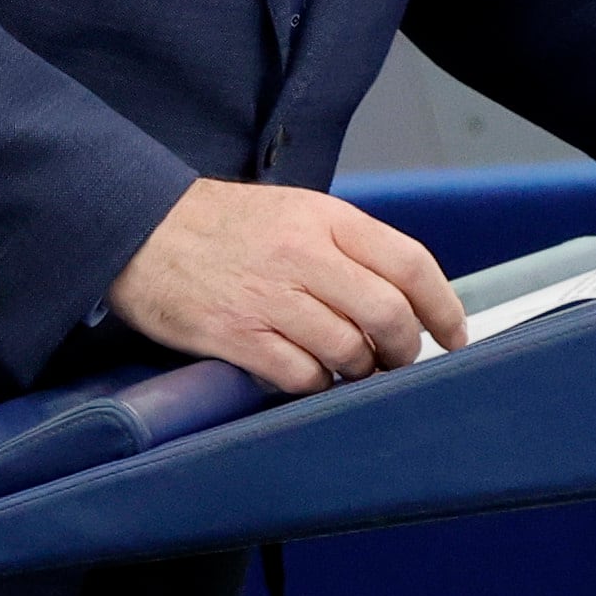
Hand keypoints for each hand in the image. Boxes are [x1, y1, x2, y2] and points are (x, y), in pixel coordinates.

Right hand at [104, 178, 465, 396]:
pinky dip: (316, 384)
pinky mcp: (237, 335)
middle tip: (400, 360)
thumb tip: (401, 295)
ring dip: (361, 371)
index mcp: (326, 219)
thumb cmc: (222, 225)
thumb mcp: (295, 212)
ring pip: (348, 350)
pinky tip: (310, 375)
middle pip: (387, 314)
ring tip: (353, 369)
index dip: (442, 305)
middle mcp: (304, 255)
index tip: (453, 333)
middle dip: (405, 349)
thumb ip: (347, 247)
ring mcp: (270, 297)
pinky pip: (300, 375)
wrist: (142, 230)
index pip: (409, 262)